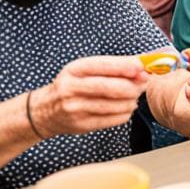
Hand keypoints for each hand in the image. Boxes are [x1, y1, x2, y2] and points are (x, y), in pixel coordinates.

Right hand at [32, 56, 148, 137]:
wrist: (45, 111)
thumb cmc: (73, 85)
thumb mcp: (86, 69)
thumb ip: (114, 65)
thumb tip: (143, 63)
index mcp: (74, 70)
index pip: (102, 66)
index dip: (124, 66)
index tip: (141, 67)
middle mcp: (71, 88)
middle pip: (109, 87)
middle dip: (132, 85)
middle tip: (144, 83)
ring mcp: (75, 109)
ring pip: (113, 105)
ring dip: (131, 100)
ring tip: (134, 96)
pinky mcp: (80, 125)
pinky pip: (111, 120)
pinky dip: (125, 113)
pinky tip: (126, 108)